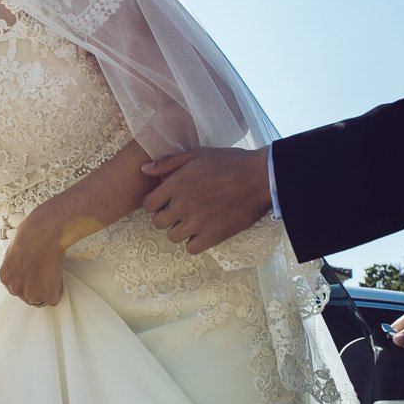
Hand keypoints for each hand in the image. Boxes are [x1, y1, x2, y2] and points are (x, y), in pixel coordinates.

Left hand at [0, 210, 64, 307]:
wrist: (44, 233)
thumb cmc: (31, 235)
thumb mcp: (15, 250)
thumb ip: (16, 264)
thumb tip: (23, 266)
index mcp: (5, 277)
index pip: (16, 289)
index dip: (28, 282)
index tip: (35, 275)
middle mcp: (15, 288)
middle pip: (28, 297)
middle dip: (37, 287)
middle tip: (45, 273)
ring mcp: (31, 294)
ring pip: (41, 299)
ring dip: (47, 289)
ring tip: (51, 271)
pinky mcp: (47, 295)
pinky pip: (54, 298)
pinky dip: (58, 289)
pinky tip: (57, 274)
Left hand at [141, 147, 271, 253]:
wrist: (260, 178)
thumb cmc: (229, 163)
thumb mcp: (196, 154)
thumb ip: (168, 163)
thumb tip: (143, 170)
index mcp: (175, 185)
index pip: (148, 205)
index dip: (155, 203)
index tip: (165, 201)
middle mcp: (182, 205)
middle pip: (158, 223)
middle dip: (166, 217)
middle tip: (180, 210)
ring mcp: (196, 223)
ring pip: (173, 236)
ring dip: (180, 230)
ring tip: (194, 220)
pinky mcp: (212, 236)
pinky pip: (191, 248)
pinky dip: (195, 242)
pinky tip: (203, 230)